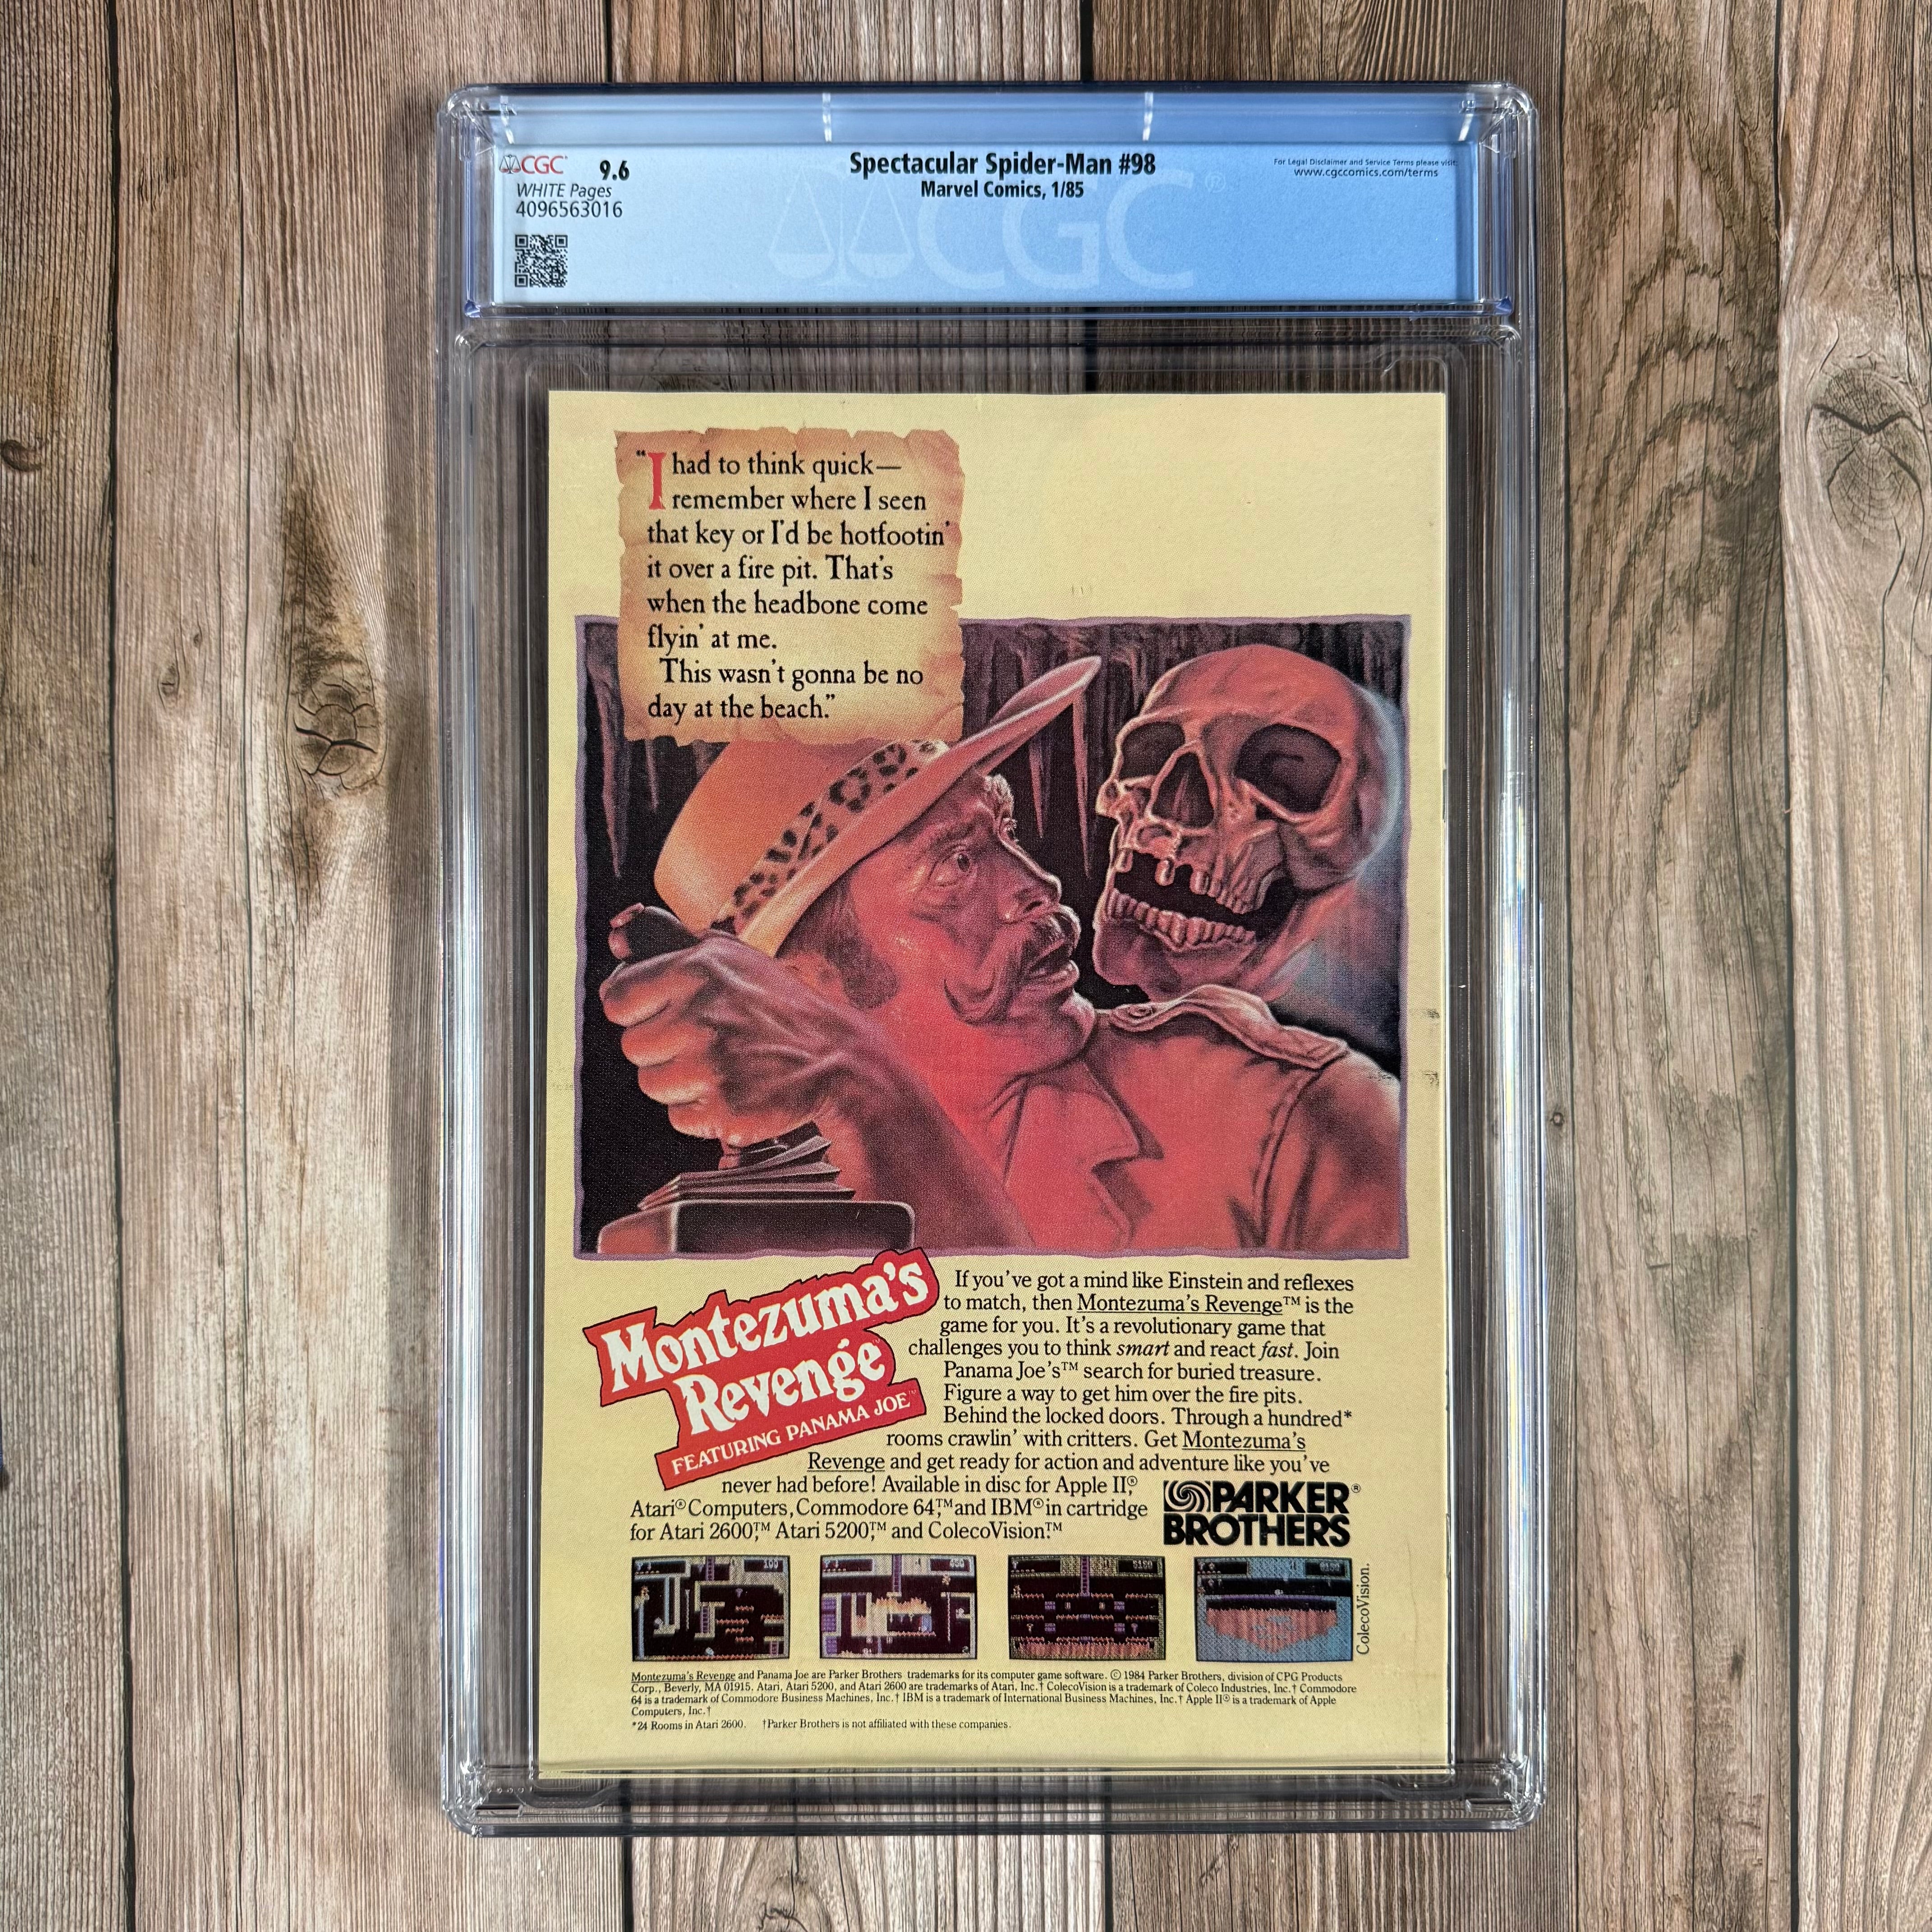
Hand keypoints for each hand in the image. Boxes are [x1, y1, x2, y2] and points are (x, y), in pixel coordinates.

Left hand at [599, 932, 892, 1146]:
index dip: (640, 1012)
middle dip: (665, 1050)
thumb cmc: (777, 1007)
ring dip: (683, 1083)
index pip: (617, 998)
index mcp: (696, 967)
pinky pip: (680, 1118)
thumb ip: (669, 948)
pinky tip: (738, 1092)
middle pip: (633, 1047)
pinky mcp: (724, 1107)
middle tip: (710, 1044)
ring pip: (653, 1085)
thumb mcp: (730, 959)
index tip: (668, 1016)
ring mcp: (712, 1063)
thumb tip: (614, 939)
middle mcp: (700, 1011)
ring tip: (727, 1067)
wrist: (840, 1061)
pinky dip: (705, 1114)